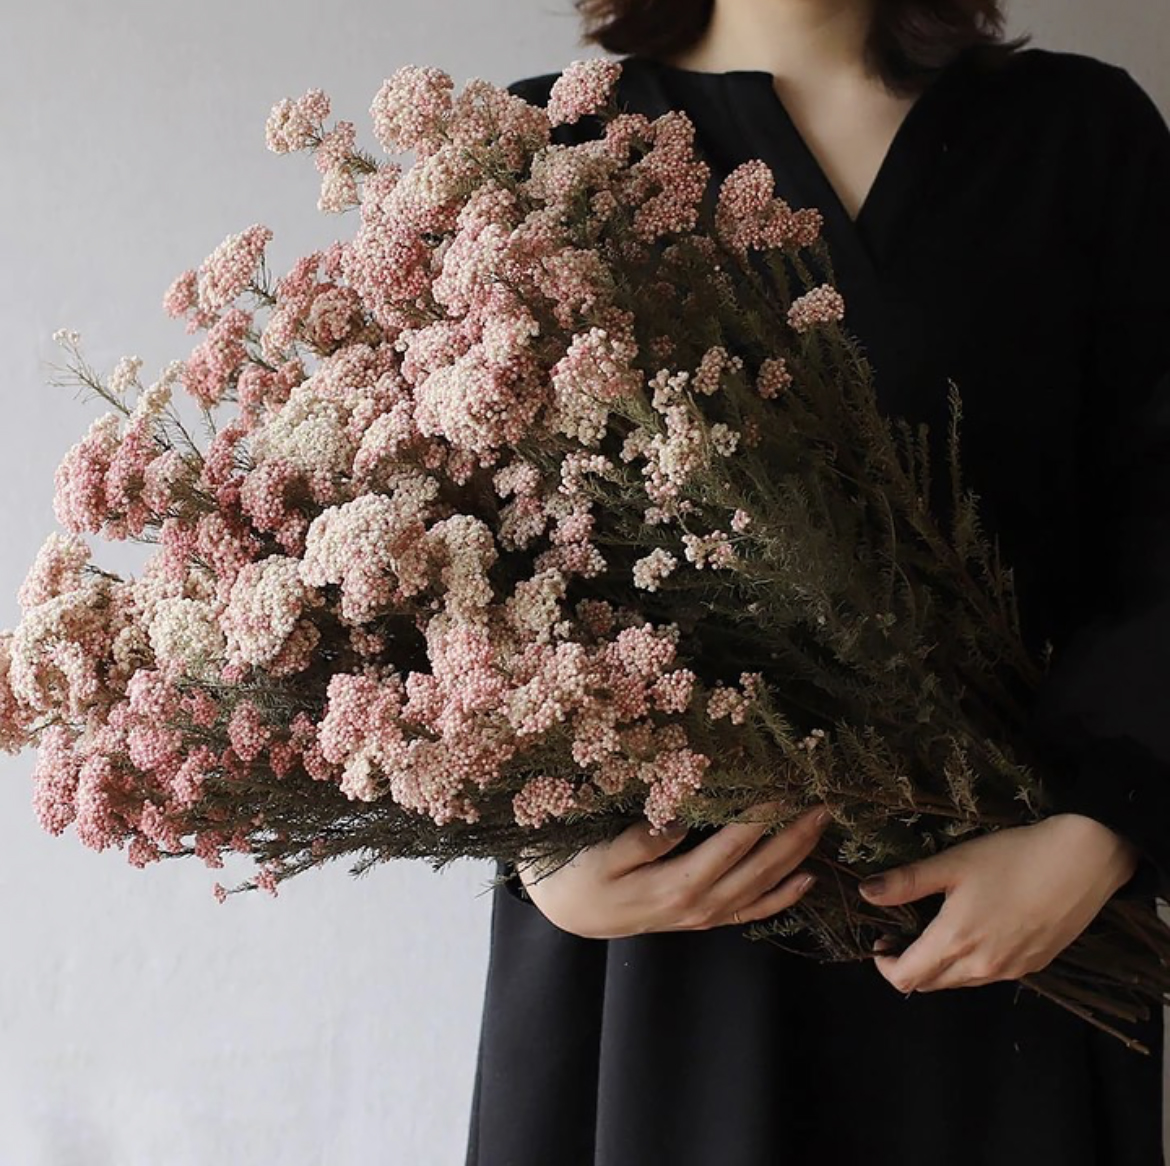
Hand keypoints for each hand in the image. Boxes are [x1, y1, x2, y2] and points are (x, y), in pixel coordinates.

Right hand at [516, 801, 830, 939]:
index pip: (733, 844)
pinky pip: (751, 911)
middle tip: (826, 801)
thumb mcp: (600, 854)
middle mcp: (699, 905)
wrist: (570, 912)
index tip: (788, 786)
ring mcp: (704, 916)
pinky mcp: (702, 918)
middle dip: (795, 833)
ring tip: (823, 825)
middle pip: (760, 867)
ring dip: (797, 856)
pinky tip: (806, 879)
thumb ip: (640, 841)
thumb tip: (680, 822)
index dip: (764, 815)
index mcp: (678, 885)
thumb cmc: (580, 874)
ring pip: (763, 888)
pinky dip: (782, 897)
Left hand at [859, 812, 1141, 992]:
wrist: (1082, 862)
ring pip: (960, 982)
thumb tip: (866, 892)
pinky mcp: (1033, 966)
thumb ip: (906, 882)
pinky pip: (988, 976)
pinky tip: (973, 933)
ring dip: (938, 967)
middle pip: (931, 984)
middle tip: (898, 934)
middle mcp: (982, 967)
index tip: (879, 941)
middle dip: (908, 965)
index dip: (885, 966)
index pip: (907, 978)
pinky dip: (969, 964)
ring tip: (932, 932)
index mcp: (956, 942)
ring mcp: (1010, 970)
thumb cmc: (1012, 857)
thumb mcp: (953, 863)